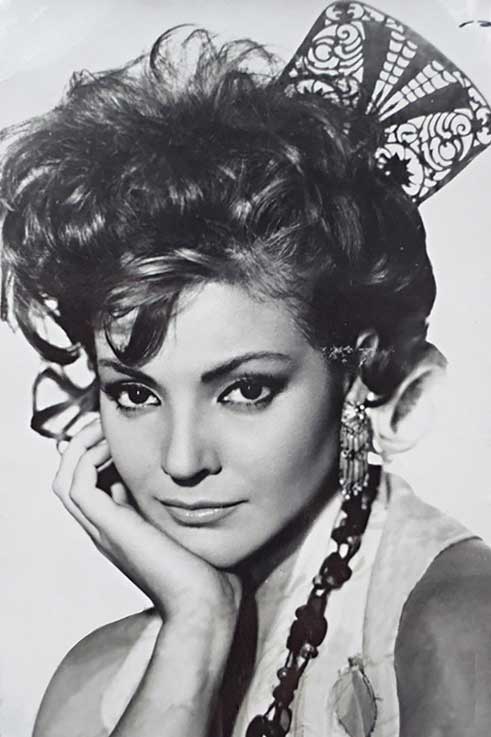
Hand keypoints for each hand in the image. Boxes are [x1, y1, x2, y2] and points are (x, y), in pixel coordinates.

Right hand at [52, 418, 241, 630]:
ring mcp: (103, 529)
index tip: (123, 430)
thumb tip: (185, 478)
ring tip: (105, 426)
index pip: (93, 482)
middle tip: (109, 421)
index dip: (102, 452)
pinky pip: (77, 484)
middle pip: (72, 477)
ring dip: (82, 446)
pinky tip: (113, 444)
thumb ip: (179, 505)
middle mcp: (105, 527)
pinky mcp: (108, 526)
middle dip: (87, 443)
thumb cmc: (206, 569)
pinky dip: (87, 458)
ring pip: (66, 478)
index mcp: (121, 527)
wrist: (205, 601)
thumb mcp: (187, 526)